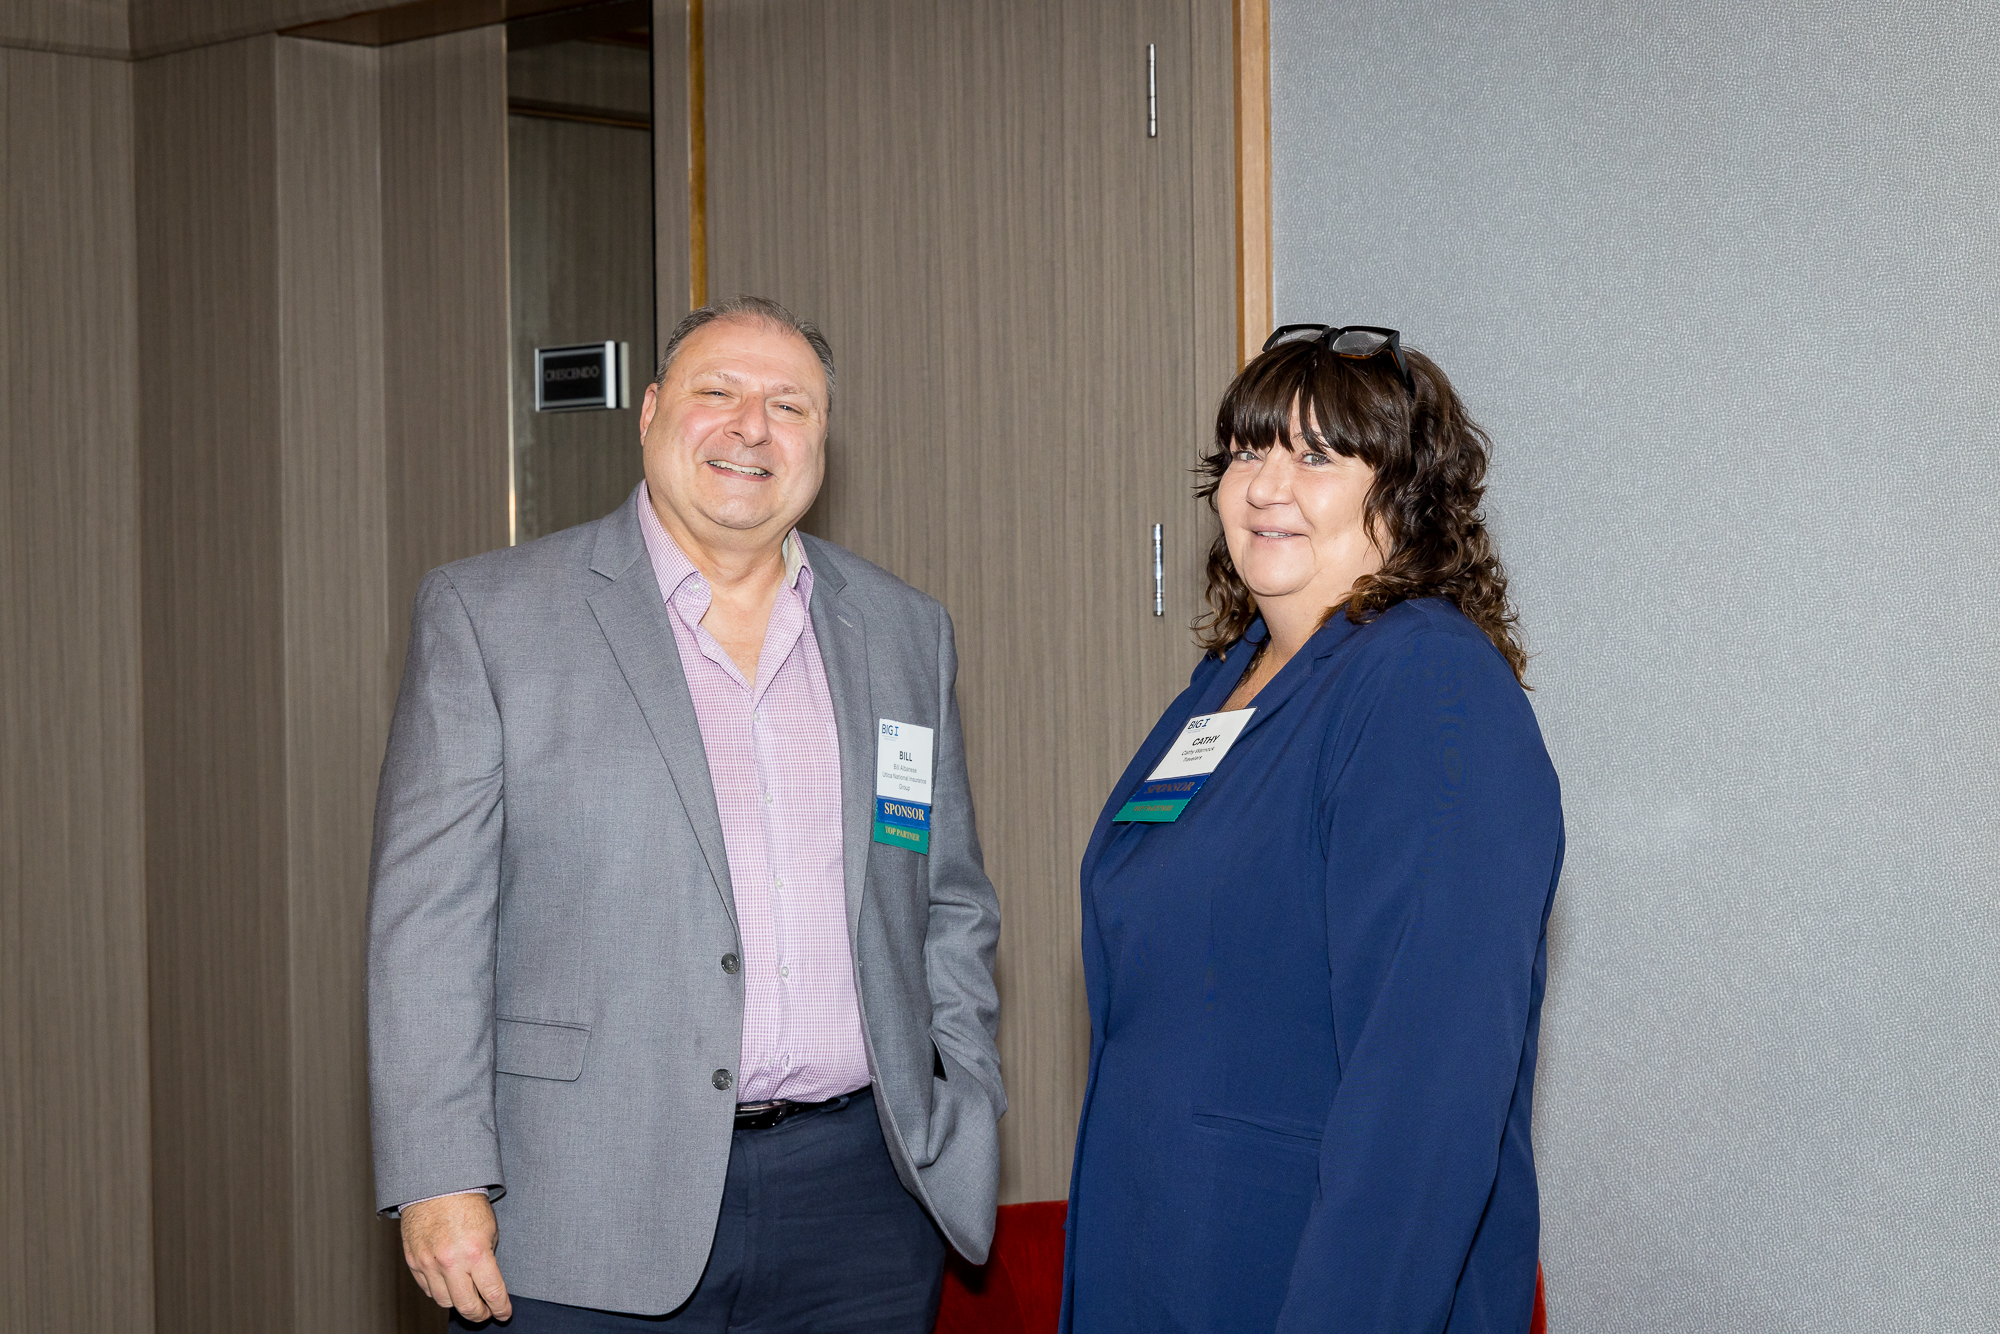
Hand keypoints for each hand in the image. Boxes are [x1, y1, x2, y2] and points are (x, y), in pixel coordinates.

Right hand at [401, 1191, 512, 1322]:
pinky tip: (449, 1285)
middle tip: (487, 1313)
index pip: (492, 1293)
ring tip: (468, 1299)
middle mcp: (451, 1261)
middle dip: (480, 1314)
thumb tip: (488, 1285)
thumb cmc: (467, 1203)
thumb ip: (487, 1259)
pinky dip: (440, 1291)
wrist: (436, 1185)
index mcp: (476, 1252)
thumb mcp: (490, 1229)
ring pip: (444, 1302)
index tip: (504, 1313)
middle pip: (466, 1306)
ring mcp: (429, 1263)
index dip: (501, 1308)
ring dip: (459, 1304)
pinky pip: (427, 1289)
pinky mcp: (414, 1262)